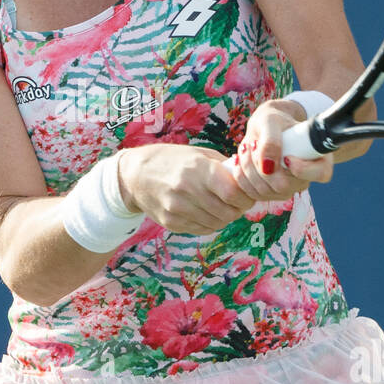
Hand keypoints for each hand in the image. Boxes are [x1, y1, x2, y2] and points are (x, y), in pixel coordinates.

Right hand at [118, 144, 258, 235]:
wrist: (135, 175)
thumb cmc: (172, 160)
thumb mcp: (198, 154)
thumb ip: (224, 167)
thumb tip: (249, 179)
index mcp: (198, 169)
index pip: (234, 193)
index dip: (245, 197)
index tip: (246, 195)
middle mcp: (187, 190)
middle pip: (228, 212)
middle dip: (238, 210)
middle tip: (236, 203)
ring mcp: (178, 209)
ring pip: (217, 224)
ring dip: (224, 218)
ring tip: (220, 206)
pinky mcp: (171, 223)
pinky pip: (202, 229)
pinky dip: (209, 223)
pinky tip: (205, 211)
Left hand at [225, 98, 333, 202]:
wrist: (264, 127)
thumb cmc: (273, 120)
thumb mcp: (271, 121)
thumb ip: (271, 141)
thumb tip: (268, 167)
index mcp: (318, 157)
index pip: (321, 173)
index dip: (303, 169)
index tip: (287, 156)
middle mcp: (305, 178)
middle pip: (283, 186)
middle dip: (261, 165)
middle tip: (253, 143)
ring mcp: (288, 189)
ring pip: (264, 191)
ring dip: (248, 168)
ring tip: (246, 147)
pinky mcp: (270, 193)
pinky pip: (252, 193)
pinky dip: (241, 175)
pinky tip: (240, 159)